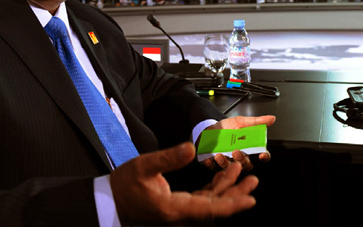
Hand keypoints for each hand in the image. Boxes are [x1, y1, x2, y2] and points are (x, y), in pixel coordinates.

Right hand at [110, 142, 257, 224]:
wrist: (110, 200)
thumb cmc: (124, 186)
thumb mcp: (144, 167)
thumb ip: (168, 158)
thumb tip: (190, 148)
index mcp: (174, 208)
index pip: (210, 208)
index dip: (231, 203)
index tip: (249, 199)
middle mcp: (180, 213)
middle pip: (215, 206)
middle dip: (235, 194)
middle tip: (252, 181)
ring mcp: (179, 210)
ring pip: (210, 202)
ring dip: (226, 189)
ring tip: (240, 173)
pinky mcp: (178, 205)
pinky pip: (202, 199)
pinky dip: (214, 188)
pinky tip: (222, 176)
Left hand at [200, 115, 275, 171]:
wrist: (209, 128)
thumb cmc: (227, 127)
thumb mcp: (241, 121)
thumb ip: (256, 122)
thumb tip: (271, 118)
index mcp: (249, 148)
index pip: (261, 155)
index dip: (264, 156)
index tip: (262, 154)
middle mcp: (240, 157)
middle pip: (246, 164)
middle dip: (242, 160)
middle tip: (236, 152)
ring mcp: (227, 162)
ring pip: (230, 168)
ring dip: (226, 163)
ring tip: (220, 154)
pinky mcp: (214, 164)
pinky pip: (214, 168)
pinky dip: (212, 165)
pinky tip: (210, 159)